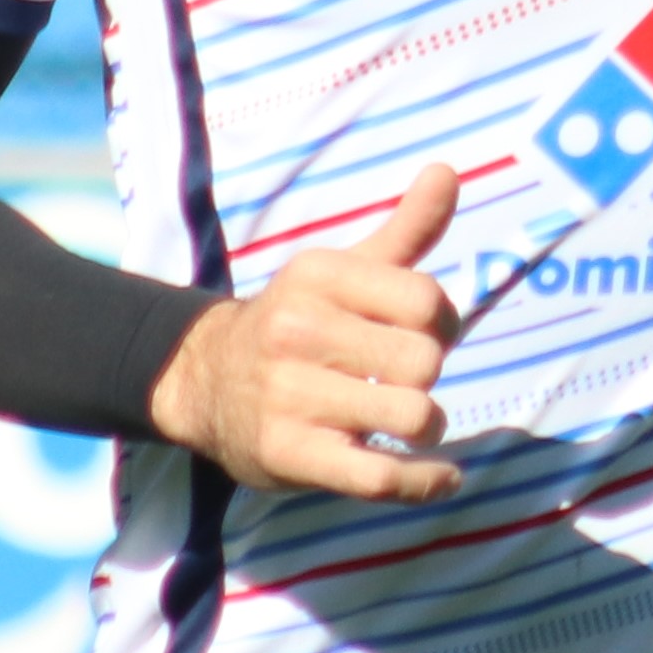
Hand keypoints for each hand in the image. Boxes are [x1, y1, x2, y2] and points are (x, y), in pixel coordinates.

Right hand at [148, 164, 465, 500]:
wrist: (203, 384)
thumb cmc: (299, 324)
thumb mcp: (344, 272)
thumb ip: (405, 228)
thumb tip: (448, 170)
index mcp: (317, 275)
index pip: (427, 300)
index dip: (442, 323)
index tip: (419, 333)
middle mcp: (297, 330)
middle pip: (424, 360)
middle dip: (426, 376)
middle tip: (399, 379)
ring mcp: (289, 395)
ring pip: (412, 415)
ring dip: (425, 427)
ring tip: (405, 422)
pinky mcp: (289, 454)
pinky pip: (380, 477)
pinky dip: (424, 482)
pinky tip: (440, 477)